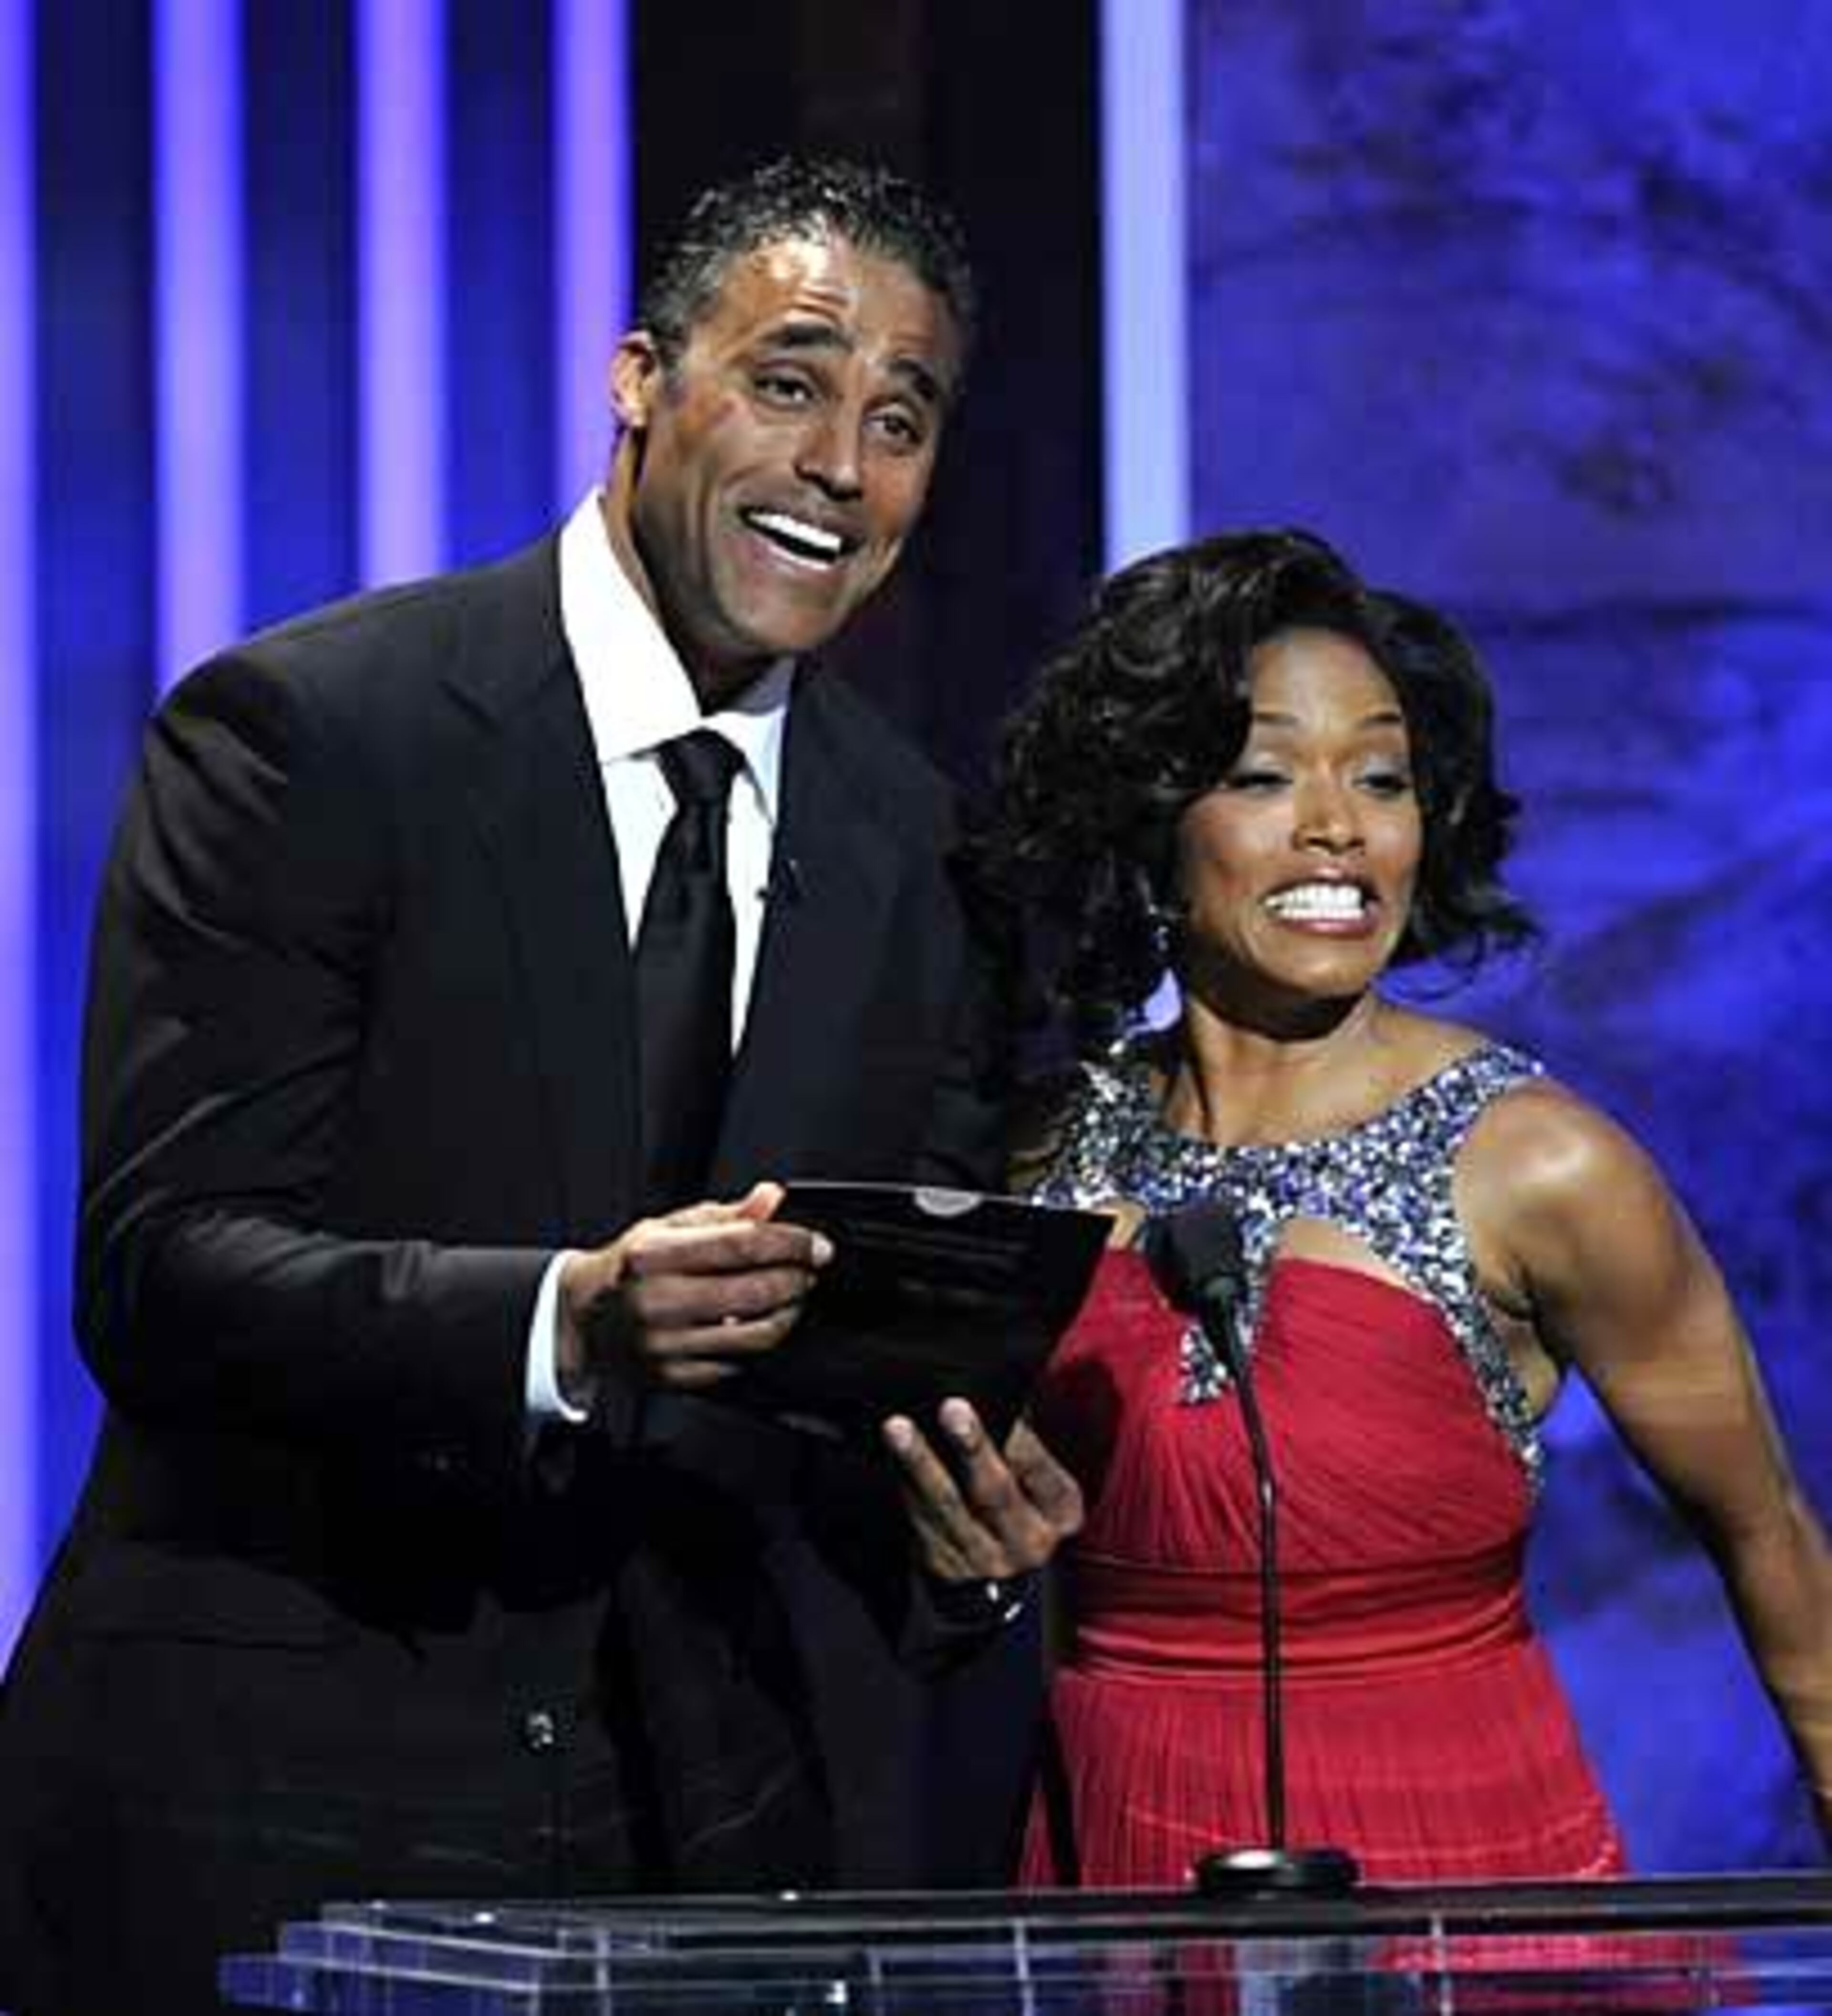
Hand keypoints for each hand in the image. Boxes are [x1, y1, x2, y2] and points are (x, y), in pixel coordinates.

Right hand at [557, 1181, 830, 1400]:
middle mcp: (657, 1301)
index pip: (741, 1245)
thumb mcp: (669, 1227)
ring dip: (788, 1313)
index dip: (791, 1244)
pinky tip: (758, 1324)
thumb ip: (727, 1215)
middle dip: (796, 1280)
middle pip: (755, 1293)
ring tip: (791, 1296)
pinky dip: (758, 1342)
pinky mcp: (674, 1377)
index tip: (817, 1245)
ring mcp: (665, 1345)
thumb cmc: (631, 1267)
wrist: (585, 1318)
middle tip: (809, 1270)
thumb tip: (772, 1198)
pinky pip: (738, 1362)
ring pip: (755, 1335)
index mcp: (654, 1255)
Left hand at [883, 1399, 1083, 1584]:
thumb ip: (1024, 1446)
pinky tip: (890, 1457)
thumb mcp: (1042, 1486)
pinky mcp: (944, 1565)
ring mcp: (983, 1559)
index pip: (1041, 1472)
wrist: (1001, 1583)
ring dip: (919, 1464)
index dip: (1022, 1441)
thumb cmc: (1022, 1506)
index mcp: (1060, 1513)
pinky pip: (920, 1521)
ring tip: (898, 1428)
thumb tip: (1001, 1398)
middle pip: (995, 1492)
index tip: (1004, 1406)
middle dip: (972, 1448)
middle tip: (951, 1409)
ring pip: (947, 1507)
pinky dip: (904, 1485)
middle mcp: (1026, 1541)